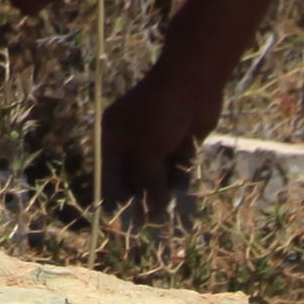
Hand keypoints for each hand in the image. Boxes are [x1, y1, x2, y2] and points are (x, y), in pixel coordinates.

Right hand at [95, 82, 197, 214]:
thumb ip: (149, 182)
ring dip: (168, 185)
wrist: (193, 82)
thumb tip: (152, 213)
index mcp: (113, 138)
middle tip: (159, 217)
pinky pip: (175, 168)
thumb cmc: (162, 111)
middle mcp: (131, 142)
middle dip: (147, 195)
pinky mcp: (176, 144)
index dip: (119, 198)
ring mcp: (154, 143)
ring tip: (177, 187)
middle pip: (135, 179)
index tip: (132, 221)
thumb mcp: (149, 149)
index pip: (109, 176)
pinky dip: (181, 171)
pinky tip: (187, 162)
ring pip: (157, 176)